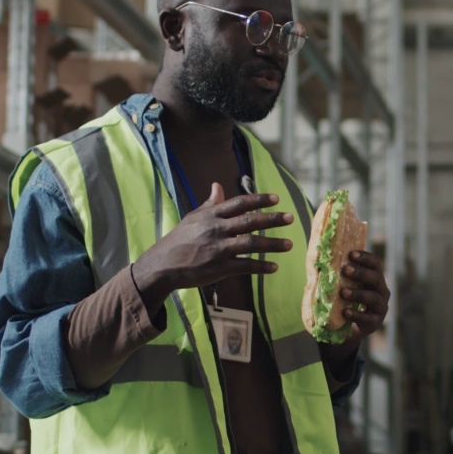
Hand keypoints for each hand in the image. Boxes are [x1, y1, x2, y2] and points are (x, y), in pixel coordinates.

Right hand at [132, 183, 293, 306]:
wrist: (162, 265)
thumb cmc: (179, 240)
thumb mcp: (193, 218)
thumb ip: (210, 204)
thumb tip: (218, 185)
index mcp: (211, 216)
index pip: (239, 203)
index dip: (259, 200)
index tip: (276, 198)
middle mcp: (216, 230)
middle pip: (249, 222)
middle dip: (272, 219)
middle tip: (290, 217)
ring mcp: (218, 249)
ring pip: (250, 244)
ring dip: (272, 244)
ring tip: (289, 244)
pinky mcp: (218, 268)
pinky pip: (244, 266)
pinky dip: (260, 266)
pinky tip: (274, 267)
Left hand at [338, 250, 389, 341]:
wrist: (348, 329)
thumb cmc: (344, 303)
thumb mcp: (341, 288)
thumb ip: (335, 277)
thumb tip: (317, 264)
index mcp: (375, 279)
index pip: (375, 264)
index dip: (365, 258)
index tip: (351, 254)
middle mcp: (382, 291)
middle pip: (376, 278)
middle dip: (361, 273)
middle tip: (346, 270)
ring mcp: (381, 308)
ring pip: (373, 298)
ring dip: (358, 294)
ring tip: (343, 292)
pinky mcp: (375, 322)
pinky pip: (368, 318)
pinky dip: (356, 315)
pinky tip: (345, 312)